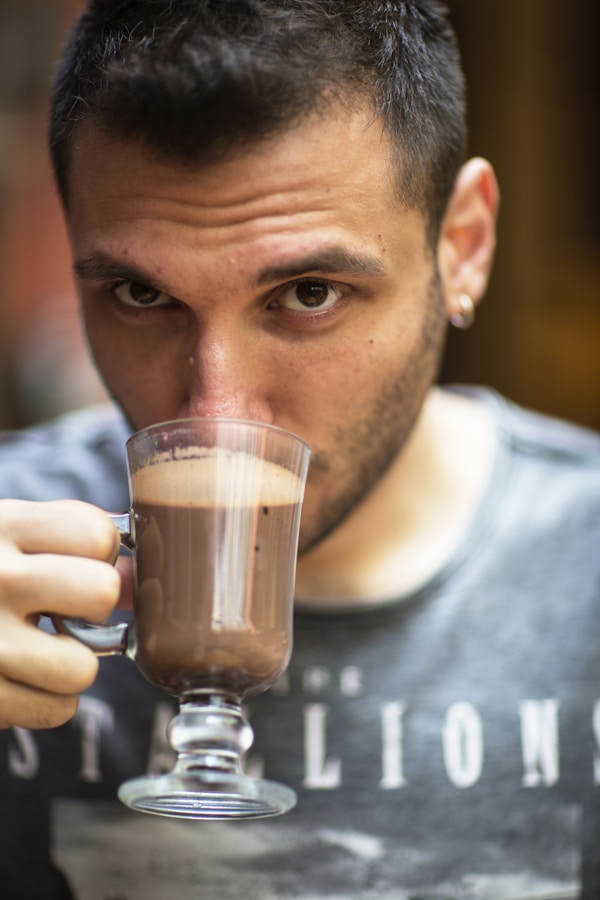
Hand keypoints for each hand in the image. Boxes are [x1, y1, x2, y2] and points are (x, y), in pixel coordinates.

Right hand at [0, 499, 120, 729]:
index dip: (98, 550)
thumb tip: (141, 582)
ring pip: (82, 669)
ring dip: (70, 663)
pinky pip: (55, 710)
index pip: (98, 535)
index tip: (75, 557)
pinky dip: (45, 699)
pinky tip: (17, 675)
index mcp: (1, 528)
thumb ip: (73, 542)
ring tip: (39, 647)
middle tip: (65, 607)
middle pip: (101, 593)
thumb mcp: (9, 535)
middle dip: (94, 603)